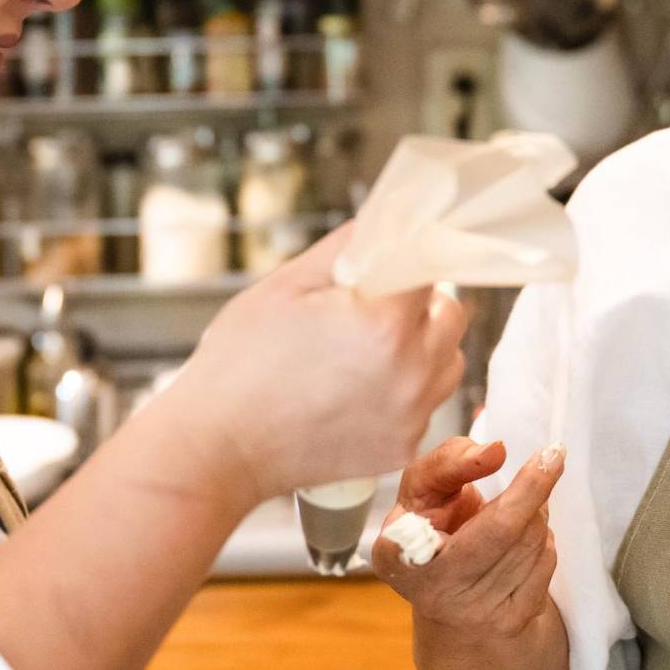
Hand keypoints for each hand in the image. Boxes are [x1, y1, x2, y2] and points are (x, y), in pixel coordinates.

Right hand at [164, 223, 467, 502]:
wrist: (218, 448)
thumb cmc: (240, 363)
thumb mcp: (288, 284)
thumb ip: (348, 246)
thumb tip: (388, 220)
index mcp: (385, 323)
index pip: (431, 268)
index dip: (409, 259)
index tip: (392, 263)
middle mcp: (412, 373)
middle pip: (451, 316)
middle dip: (419, 304)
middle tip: (372, 308)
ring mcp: (411, 416)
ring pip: (447, 363)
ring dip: (421, 348)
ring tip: (365, 353)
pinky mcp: (402, 449)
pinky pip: (425, 405)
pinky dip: (404, 392)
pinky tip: (355, 392)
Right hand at [372, 435, 563, 640]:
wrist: (453, 604)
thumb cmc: (435, 532)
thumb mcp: (423, 492)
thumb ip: (447, 461)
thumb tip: (494, 452)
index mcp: (395, 556)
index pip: (422, 529)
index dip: (455, 492)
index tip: (496, 453)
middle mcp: (432, 591)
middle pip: (502, 526)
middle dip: (532, 486)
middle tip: (552, 454)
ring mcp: (475, 613)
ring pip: (530, 541)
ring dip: (536, 512)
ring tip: (521, 507)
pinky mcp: (512, 622)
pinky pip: (546, 560)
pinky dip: (543, 539)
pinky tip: (524, 539)